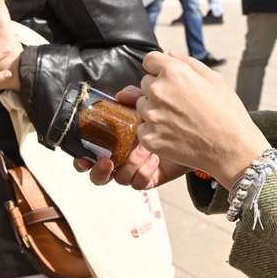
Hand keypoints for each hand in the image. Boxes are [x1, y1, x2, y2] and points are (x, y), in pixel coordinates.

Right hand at [71, 86, 191, 188]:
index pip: (89, 154)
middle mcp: (121, 158)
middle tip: (108, 161)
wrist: (194, 131)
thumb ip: (135, 98)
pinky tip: (154, 158)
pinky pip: (139, 182)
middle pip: (98, 175)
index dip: (81, 159)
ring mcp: (135, 170)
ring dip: (129, 163)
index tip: (83, 156)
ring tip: (144, 148)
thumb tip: (121, 94)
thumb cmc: (167, 119)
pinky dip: (144, 171)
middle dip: (99, 171)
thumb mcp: (150, 104)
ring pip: (120, 178)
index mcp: (113, 142)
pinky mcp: (151, 178)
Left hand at [135, 51, 268, 188]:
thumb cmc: (227, 112)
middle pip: (145, 83)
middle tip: (179, 103)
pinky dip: (154, 131)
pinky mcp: (149, 138)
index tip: (167, 78)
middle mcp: (158, 91)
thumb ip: (188, 63)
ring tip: (178, 120)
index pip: (149, 60)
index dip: (159, 68)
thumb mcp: (214, 79)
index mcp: (173, 72)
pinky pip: (143, 128)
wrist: (232, 149)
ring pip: (142, 105)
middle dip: (158, 89)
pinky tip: (174, 134)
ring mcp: (151, 116)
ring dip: (154, 110)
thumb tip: (170, 54)